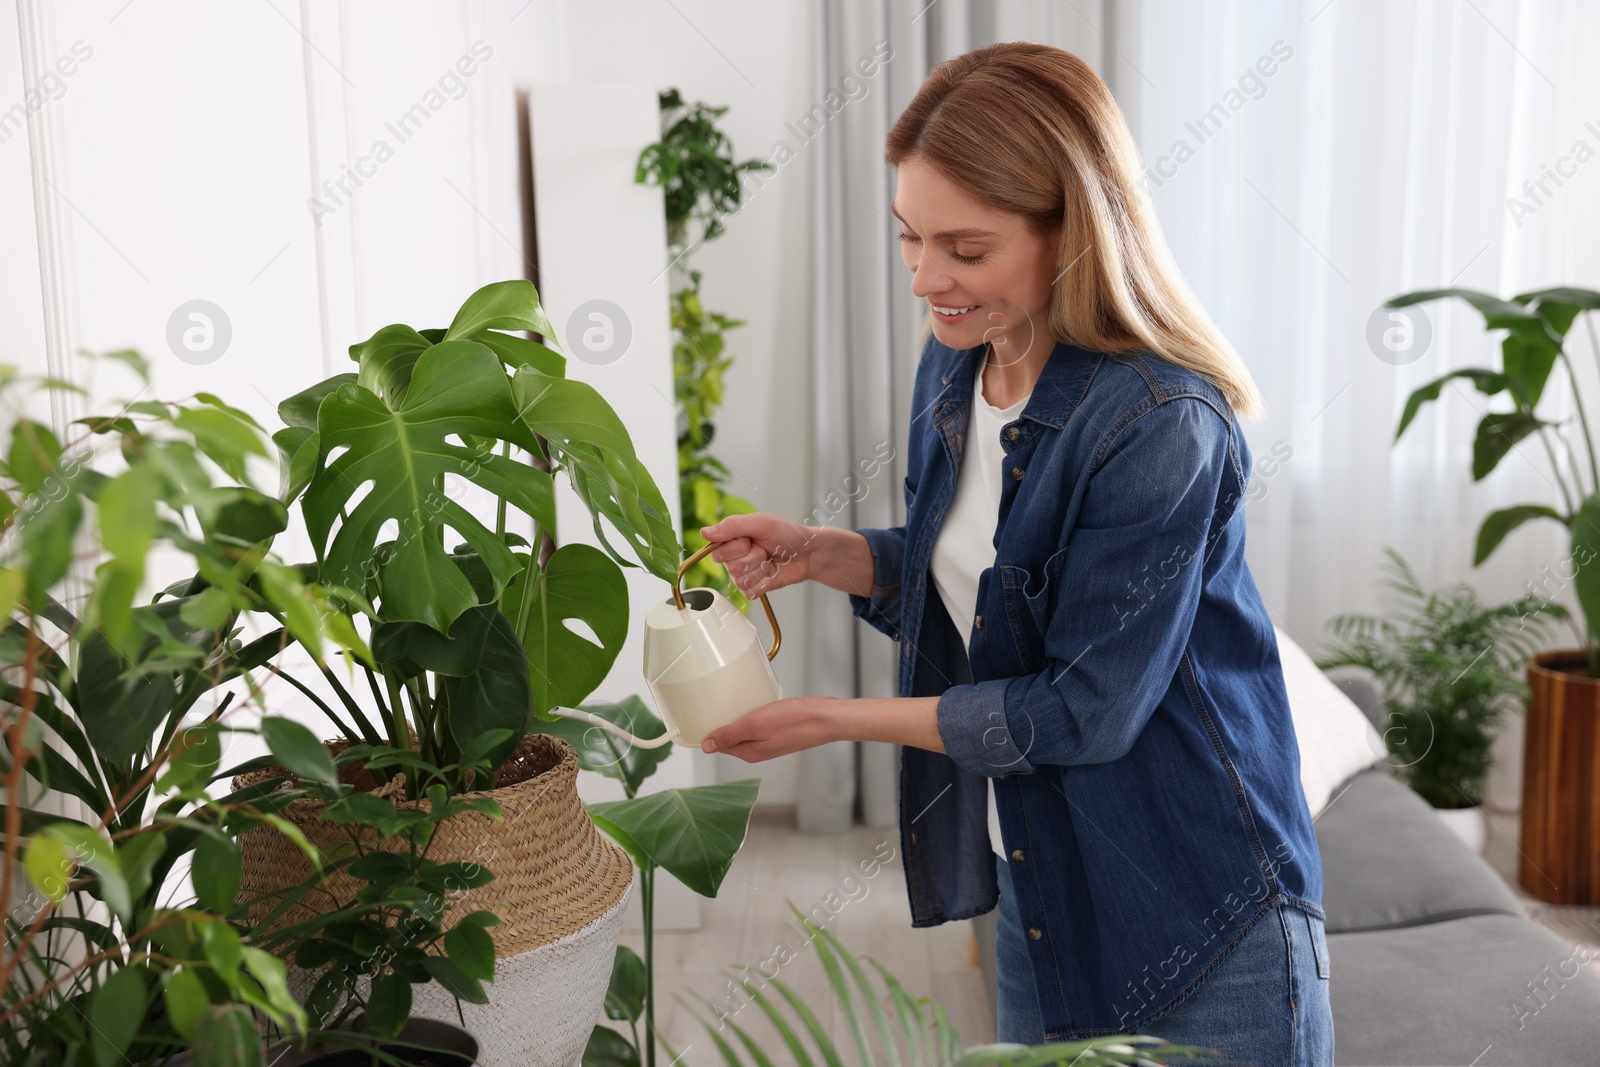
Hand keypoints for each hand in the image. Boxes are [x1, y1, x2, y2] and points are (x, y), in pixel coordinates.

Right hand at [699, 513, 818, 599]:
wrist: (808, 553)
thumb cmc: (786, 534)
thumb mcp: (760, 523)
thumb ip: (732, 526)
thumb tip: (704, 532)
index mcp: (730, 540)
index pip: (717, 552)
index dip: (736, 548)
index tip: (750, 539)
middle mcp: (733, 558)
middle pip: (730, 567)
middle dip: (752, 557)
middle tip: (764, 549)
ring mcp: (743, 575)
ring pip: (741, 581)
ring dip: (761, 569)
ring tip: (769, 560)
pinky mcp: (754, 588)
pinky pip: (750, 592)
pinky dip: (765, 582)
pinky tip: (771, 573)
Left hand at [700, 696, 844, 761]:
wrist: (825, 718)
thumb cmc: (795, 722)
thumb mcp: (756, 726)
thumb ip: (730, 736)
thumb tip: (707, 746)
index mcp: (749, 752)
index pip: (720, 745)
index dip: (709, 732)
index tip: (700, 717)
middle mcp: (759, 750)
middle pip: (732, 738)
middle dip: (723, 723)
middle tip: (716, 705)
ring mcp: (770, 741)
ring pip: (746, 730)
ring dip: (739, 718)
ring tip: (735, 701)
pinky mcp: (781, 731)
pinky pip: (760, 725)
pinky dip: (754, 714)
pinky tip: (756, 703)